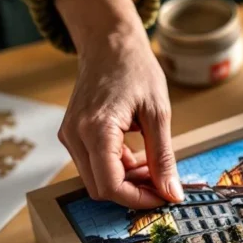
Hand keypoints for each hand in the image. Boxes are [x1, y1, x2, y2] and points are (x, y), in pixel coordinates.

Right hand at [55, 0, 182, 208]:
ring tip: (153, 165)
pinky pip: (95, 165)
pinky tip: (139, 156)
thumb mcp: (159, 115)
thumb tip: (172, 193)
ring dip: (127, 181)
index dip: (139, 199)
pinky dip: (118, 168)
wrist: (110, 44)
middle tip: (162, 183)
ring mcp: (71, 135)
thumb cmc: (136, 71)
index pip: (111, 186)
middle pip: (101, 188)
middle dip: (133, 192)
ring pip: (97, 179)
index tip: (164, 197)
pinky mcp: (73, 134)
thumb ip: (163, 159)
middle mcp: (75, 135)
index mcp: (95, 129)